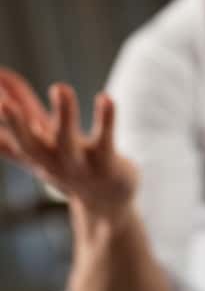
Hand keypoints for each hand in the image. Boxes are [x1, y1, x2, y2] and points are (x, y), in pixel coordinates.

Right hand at [0, 68, 137, 221]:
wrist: (105, 203)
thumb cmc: (67, 164)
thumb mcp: (38, 141)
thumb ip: (18, 111)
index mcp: (34, 149)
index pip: (12, 129)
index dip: (1, 111)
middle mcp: (50, 158)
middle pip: (27, 142)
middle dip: (14, 123)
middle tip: (2, 103)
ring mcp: (78, 163)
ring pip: (67, 140)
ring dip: (64, 114)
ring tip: (60, 87)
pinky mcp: (107, 164)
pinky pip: (105, 140)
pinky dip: (105, 119)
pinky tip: (105, 97)